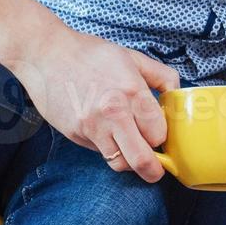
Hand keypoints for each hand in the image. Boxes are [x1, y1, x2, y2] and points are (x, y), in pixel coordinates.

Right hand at [14, 29, 180, 182]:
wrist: (47, 55)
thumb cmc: (91, 54)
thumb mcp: (134, 57)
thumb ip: (162, 76)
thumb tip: (178, 95)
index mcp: (132, 92)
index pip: (159, 134)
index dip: (164, 138)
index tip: (163, 137)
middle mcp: (113, 114)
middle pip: (141, 159)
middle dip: (154, 170)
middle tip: (158, 169)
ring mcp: (91, 127)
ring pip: (119, 163)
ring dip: (130, 162)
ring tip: (135, 152)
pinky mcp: (75, 134)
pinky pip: (99, 152)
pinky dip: (109, 149)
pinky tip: (110, 134)